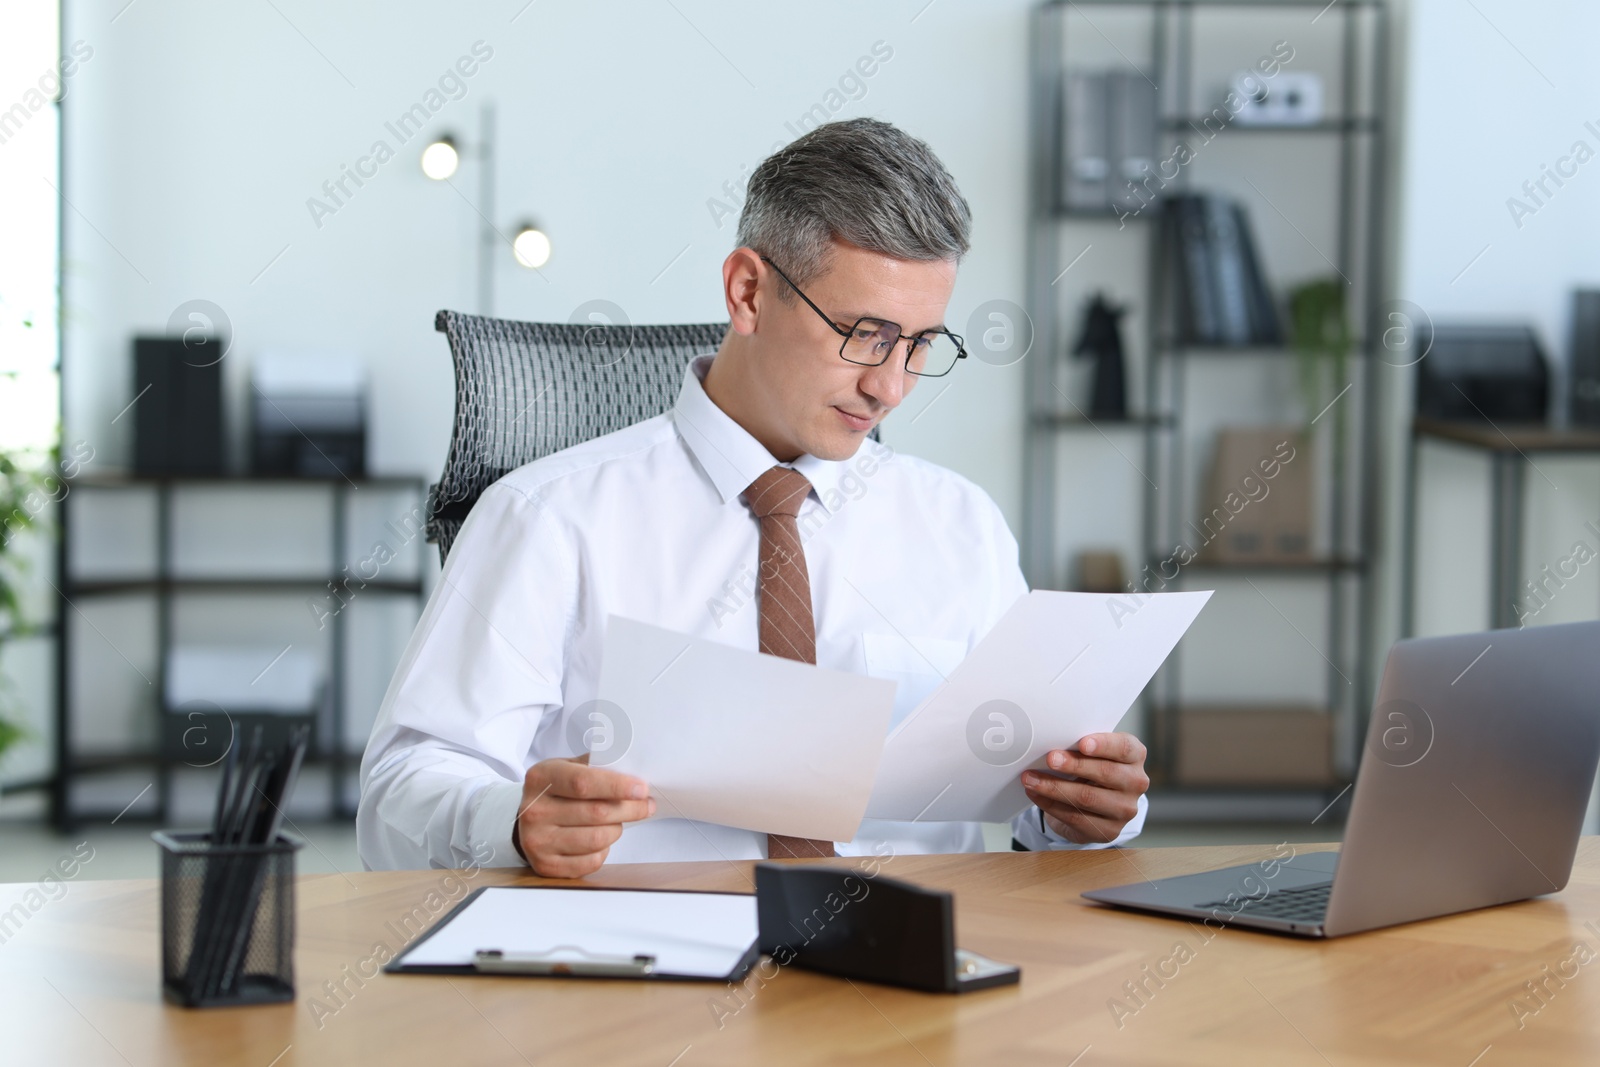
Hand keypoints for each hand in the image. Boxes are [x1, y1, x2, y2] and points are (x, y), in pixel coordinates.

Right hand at [514, 754, 654, 877]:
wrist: (525, 819)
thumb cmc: (557, 790)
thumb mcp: (567, 767)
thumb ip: (595, 765)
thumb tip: (632, 768)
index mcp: (541, 778)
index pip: (583, 783)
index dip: (616, 786)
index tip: (642, 789)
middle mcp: (535, 811)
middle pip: (596, 813)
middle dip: (630, 809)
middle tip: (646, 805)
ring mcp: (538, 841)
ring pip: (597, 839)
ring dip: (617, 829)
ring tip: (617, 821)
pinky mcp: (546, 865)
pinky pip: (591, 861)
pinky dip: (604, 850)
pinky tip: (600, 839)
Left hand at [1020, 732, 1148, 845]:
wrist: (1095, 803)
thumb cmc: (1092, 767)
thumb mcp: (1093, 752)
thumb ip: (1082, 745)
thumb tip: (1053, 740)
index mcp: (1135, 756)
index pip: (1124, 748)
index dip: (1104, 745)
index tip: (1082, 743)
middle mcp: (1136, 783)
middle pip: (1105, 773)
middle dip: (1073, 765)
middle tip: (1050, 759)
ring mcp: (1125, 809)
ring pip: (1087, 797)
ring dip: (1054, 787)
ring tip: (1031, 778)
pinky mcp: (1108, 830)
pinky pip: (1075, 817)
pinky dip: (1050, 805)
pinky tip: (1035, 794)